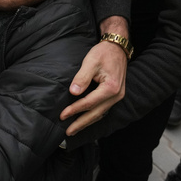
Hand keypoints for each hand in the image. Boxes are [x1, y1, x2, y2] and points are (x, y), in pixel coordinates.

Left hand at [60, 16, 129, 135]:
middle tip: (67, 132)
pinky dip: (93, 116)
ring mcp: (117, 96)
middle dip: (81, 124)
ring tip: (73, 129)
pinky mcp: (115, 96)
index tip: (62, 115)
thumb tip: (73, 92)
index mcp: (111, 87)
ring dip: (86, 122)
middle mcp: (117, 95)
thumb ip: (82, 78)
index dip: (75, 110)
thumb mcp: (90, 62)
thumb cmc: (103, 53)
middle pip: (96, 114)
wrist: (117, 48)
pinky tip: (84, 120)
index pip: (89, 103)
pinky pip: (103, 109)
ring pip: (100, 114)